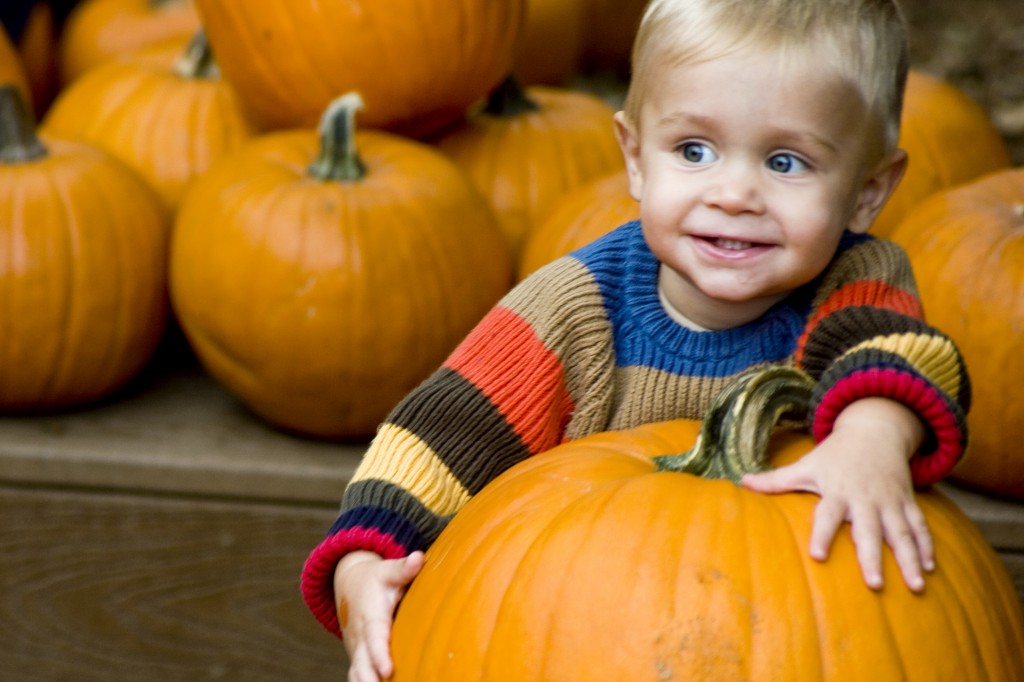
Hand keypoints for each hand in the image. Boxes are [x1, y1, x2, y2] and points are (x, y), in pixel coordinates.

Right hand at [334, 550, 424, 681]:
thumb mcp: (387, 570)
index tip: (387, 670)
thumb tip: (419, 557)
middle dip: (370, 680)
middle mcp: (361, 637)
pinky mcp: (359, 657)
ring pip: (357, 674)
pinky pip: (358, 676)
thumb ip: (403, 568)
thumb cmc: (375, 579)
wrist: (350, 586)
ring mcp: (357, 650)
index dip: (380, 655)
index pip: (375, 638)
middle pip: (362, 664)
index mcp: (371, 616)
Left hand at [741, 398, 931, 591]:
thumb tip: (742, 482)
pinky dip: (927, 545)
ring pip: (902, 533)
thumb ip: (776, 479)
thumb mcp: (805, 464)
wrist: (875, 430)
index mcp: (837, 491)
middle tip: (875, 585)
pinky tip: (931, 569)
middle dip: (872, 557)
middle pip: (869, 531)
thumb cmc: (834, 455)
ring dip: (910, 558)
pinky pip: (919, 525)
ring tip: (917, 586)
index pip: (827, 515)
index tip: (817, 556)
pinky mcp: (907, 501)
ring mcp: (890, 501)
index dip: (822, 534)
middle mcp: (865, 499)